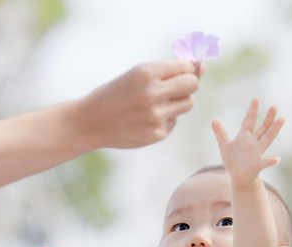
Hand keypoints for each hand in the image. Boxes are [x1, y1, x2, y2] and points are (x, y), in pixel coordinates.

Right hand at [77, 59, 199, 148]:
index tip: (187, 71)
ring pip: (188, 103)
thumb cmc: (116, 93)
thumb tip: (202, 67)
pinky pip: (174, 120)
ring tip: (156, 103)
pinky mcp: (157, 134)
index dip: (189, 69)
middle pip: (192, 85)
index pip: (185, 67)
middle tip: (176, 87)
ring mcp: (156, 115)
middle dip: (189, 84)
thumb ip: (167, 71)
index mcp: (146, 73)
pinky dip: (165, 118)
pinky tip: (145, 119)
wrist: (89, 122)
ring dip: (178, 101)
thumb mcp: (136, 75)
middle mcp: (152, 93)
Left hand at [211, 99, 284, 187]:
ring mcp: (257, 152)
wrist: (238, 177)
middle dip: (268, 117)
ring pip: (267, 139)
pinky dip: (271, 161)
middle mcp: (253, 142)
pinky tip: (277, 159)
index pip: (249, 121)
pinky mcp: (257, 164)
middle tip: (275, 106)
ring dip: (274, 129)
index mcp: (245, 136)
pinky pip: (265, 162)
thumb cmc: (233, 160)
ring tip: (282, 119)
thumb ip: (220, 132)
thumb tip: (214, 119)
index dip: (252, 111)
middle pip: (263, 128)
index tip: (256, 99)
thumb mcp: (224, 145)